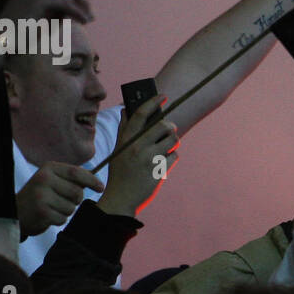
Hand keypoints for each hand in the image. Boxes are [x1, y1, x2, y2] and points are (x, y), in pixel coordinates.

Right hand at [0, 0, 93, 32]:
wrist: (1, 41)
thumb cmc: (23, 33)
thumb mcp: (46, 16)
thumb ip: (61, 7)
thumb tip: (80, 5)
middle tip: (92, 15)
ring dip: (81, 8)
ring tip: (88, 21)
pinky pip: (66, 4)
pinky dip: (78, 13)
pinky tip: (85, 21)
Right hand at [17, 161, 104, 237]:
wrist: (15, 212)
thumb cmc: (40, 196)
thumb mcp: (53, 181)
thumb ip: (72, 180)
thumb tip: (98, 183)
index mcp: (48, 168)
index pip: (76, 172)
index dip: (92, 180)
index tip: (101, 188)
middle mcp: (43, 179)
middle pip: (77, 192)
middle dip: (76, 200)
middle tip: (63, 200)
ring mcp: (41, 195)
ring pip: (71, 207)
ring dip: (66, 211)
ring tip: (52, 208)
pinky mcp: (41, 212)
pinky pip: (63, 219)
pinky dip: (58, 220)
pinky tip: (47, 215)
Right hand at [97, 97, 178, 217]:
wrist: (120, 198)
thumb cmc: (120, 172)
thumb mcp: (118, 150)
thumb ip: (123, 130)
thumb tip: (125, 110)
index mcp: (126, 139)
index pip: (140, 114)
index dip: (153, 102)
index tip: (163, 95)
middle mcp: (137, 147)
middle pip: (163, 126)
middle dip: (170, 127)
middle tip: (169, 130)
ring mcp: (149, 159)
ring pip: (173, 140)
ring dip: (173, 142)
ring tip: (166, 149)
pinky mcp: (159, 171)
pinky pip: (174, 156)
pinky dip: (171, 158)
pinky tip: (162, 164)